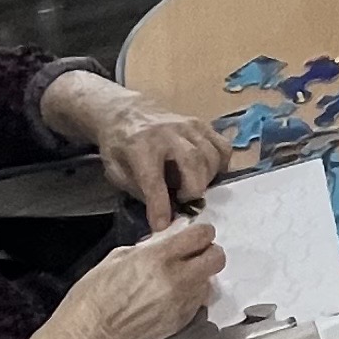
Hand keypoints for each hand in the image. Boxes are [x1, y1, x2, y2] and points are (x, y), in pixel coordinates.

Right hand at [51, 221, 224, 338]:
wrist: (91, 334)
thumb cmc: (94, 295)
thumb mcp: (117, 257)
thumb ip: (149, 247)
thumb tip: (167, 241)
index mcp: (158, 257)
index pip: (201, 236)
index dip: (200, 233)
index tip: (195, 235)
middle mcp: (177, 279)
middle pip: (217, 258)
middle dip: (208, 252)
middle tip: (194, 255)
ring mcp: (182, 302)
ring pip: (209, 281)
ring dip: (199, 276)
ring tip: (179, 278)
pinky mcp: (182, 321)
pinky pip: (198, 302)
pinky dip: (191, 296)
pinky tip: (172, 297)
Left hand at [90, 89, 225, 230]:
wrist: (127, 112)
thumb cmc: (121, 145)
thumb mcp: (115, 170)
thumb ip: (138, 190)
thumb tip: (163, 212)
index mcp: (140, 145)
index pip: (153, 180)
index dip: (159, 206)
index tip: (163, 226)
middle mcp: (168, 133)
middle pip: (192, 163)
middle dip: (192, 189)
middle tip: (183, 200)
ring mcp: (189, 126)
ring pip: (211, 155)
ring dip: (207, 179)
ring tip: (192, 186)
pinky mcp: (203, 125)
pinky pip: (223, 147)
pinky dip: (220, 165)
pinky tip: (208, 173)